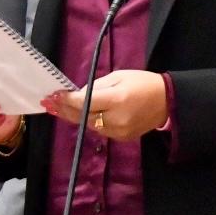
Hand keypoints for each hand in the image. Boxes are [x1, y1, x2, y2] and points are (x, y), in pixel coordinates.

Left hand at [44, 70, 167, 141]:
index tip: (53, 95)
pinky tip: (82, 115)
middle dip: (65, 110)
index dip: (67, 100)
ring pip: (89, 125)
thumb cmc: (143, 83)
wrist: (167, 101)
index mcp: (117, 99)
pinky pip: (100, 130)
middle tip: (49, 103)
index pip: (84, 102)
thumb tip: (79, 95)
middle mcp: (116, 118)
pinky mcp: (121, 138)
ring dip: (76, 117)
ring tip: (60, 109)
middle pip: (83, 116)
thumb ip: (97, 86)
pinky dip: (91, 122)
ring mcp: (118, 131)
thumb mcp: (120, 76)